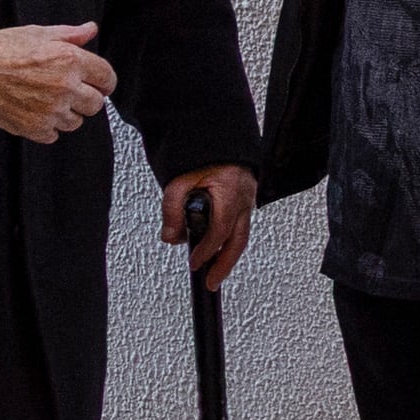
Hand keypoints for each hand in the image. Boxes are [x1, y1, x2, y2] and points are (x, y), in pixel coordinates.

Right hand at [0, 22, 117, 141]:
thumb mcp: (37, 33)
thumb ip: (70, 34)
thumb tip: (90, 30)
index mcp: (69, 60)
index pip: (107, 77)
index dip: (104, 79)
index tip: (99, 82)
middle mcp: (64, 87)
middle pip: (96, 103)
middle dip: (86, 96)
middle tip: (68, 89)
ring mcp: (50, 112)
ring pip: (77, 121)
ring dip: (67, 112)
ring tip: (45, 97)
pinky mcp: (36, 129)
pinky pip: (55, 134)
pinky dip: (48, 125)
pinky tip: (33, 109)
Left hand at [162, 165, 257, 288]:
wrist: (216, 136)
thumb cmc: (201, 154)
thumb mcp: (178, 180)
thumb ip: (172, 209)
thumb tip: (171, 237)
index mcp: (230, 191)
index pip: (219, 231)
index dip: (207, 250)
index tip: (195, 263)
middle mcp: (244, 197)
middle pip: (238, 241)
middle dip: (224, 265)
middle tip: (212, 282)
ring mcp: (248, 199)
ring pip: (241, 235)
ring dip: (227, 255)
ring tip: (215, 272)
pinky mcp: (245, 199)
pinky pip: (240, 225)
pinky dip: (229, 240)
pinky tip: (218, 248)